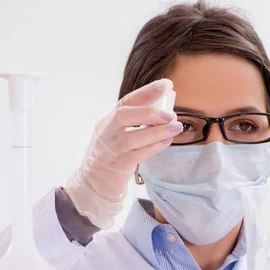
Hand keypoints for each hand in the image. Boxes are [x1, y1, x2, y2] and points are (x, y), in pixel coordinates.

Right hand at [65, 78, 182, 228]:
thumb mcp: (119, 136)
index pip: (125, 102)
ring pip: (132, 137)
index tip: (166, 85)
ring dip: (157, 131)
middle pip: (122, 116)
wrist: (93, 184)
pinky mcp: (117, 166)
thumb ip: (136, 124)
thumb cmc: (112, 157)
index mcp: (107, 122)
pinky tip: (167, 141)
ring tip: (176, 127)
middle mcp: (106, 133)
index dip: (146, 92)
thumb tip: (165, 112)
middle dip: (149, 112)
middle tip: (170, 114)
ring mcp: (109, 150)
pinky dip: (154, 146)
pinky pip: (137, 154)